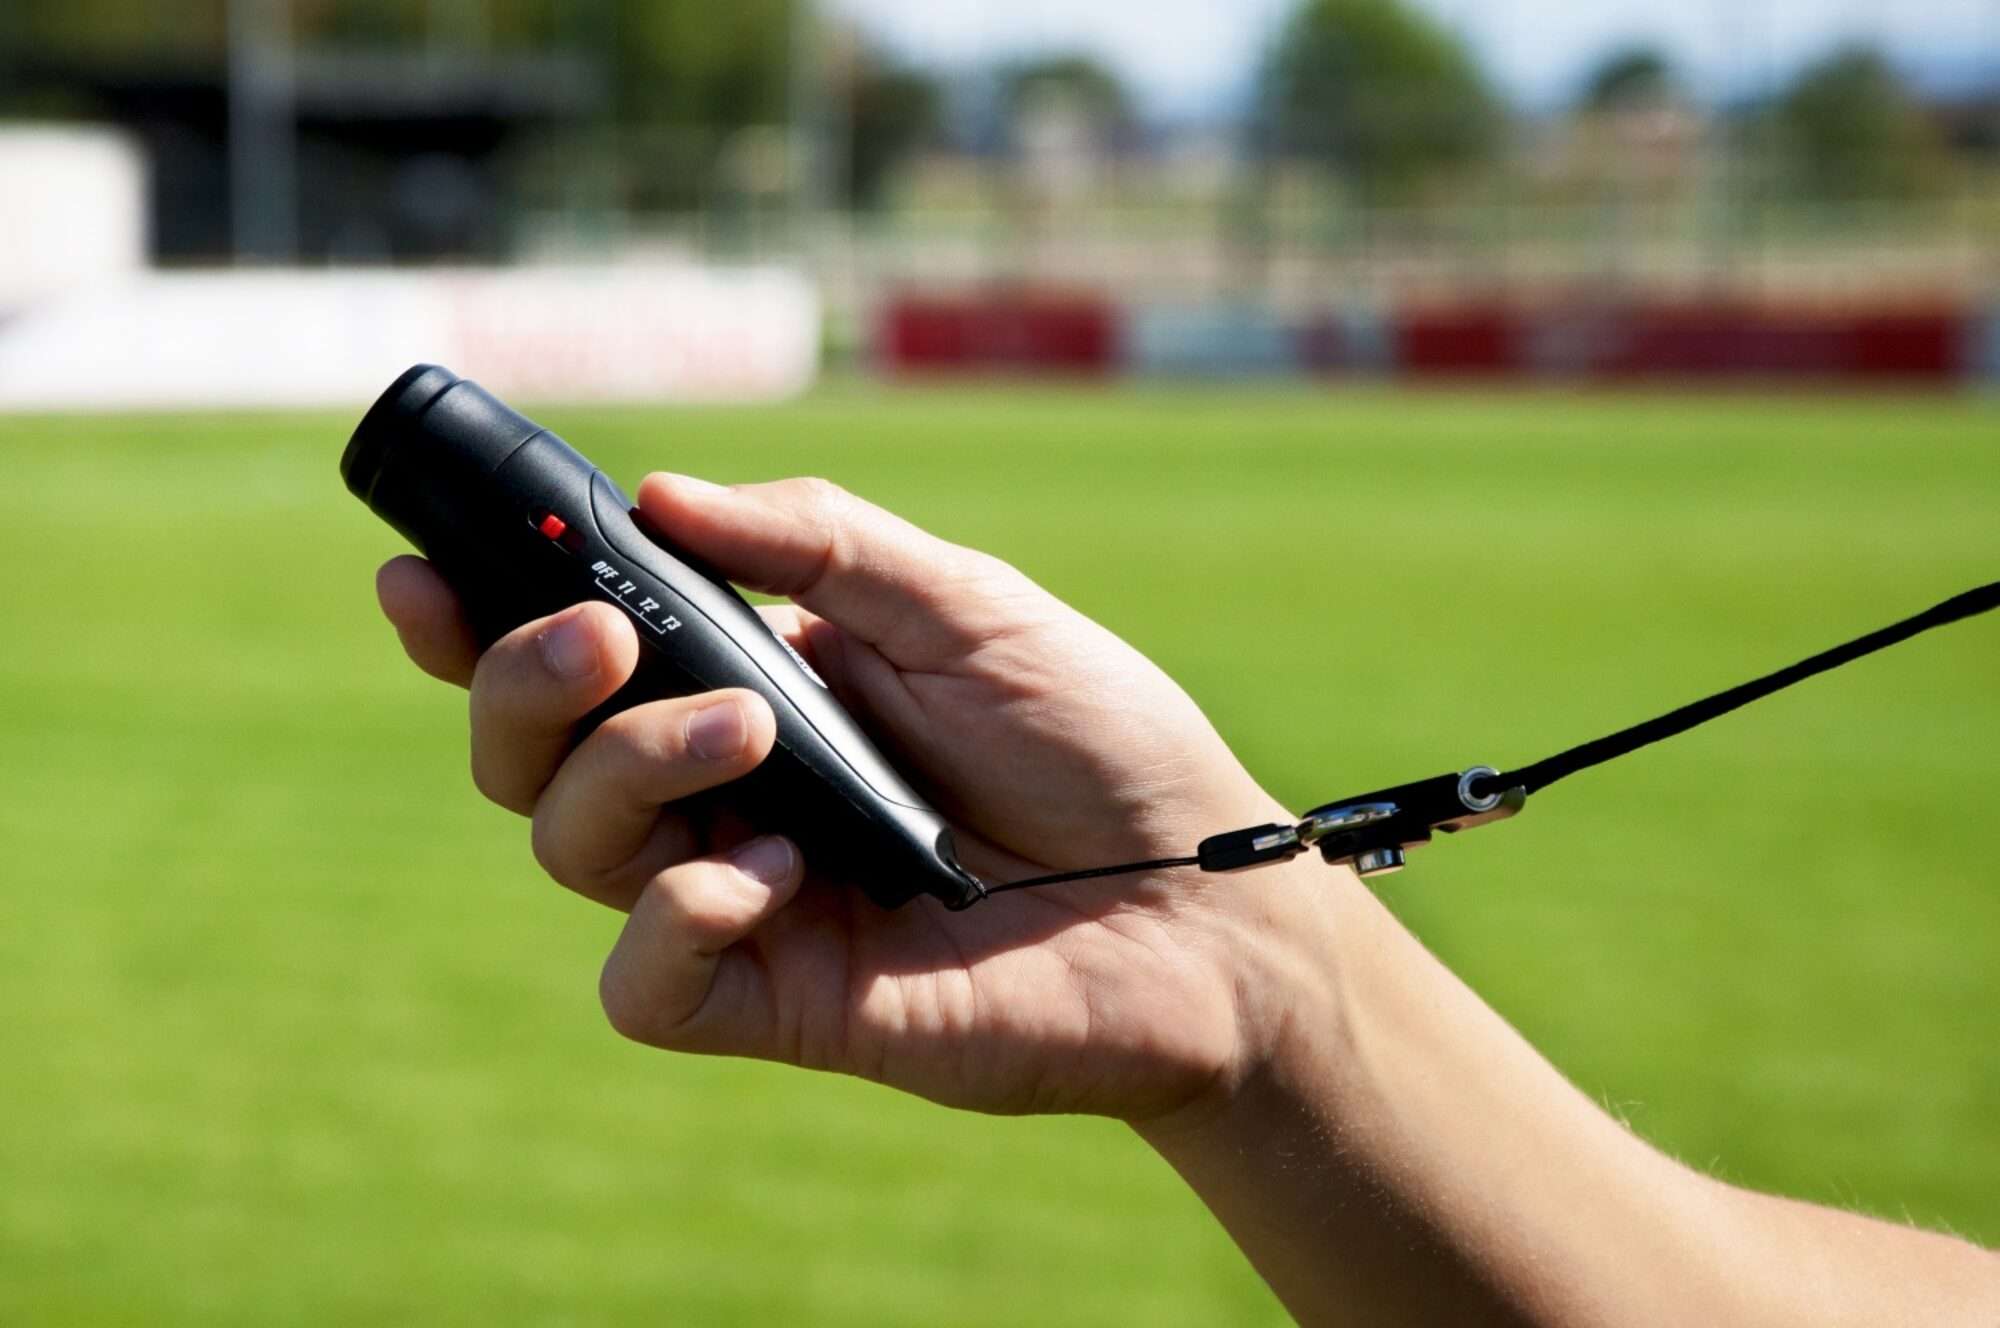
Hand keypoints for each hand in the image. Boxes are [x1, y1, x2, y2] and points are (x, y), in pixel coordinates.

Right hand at [378, 474, 1321, 1119]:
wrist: (1207, 903)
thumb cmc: (1102, 743)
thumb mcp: (970, 606)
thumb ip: (821, 548)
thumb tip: (658, 493)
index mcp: (757, 684)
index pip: (580, 657)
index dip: (481, 618)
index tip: (425, 568)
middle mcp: (729, 789)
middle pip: (532, 753)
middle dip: (525, 681)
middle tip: (605, 631)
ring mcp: (748, 895)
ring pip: (569, 848)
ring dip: (625, 769)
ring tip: (748, 729)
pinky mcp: (783, 998)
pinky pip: (644, 985)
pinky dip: (672, 922)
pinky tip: (770, 873)